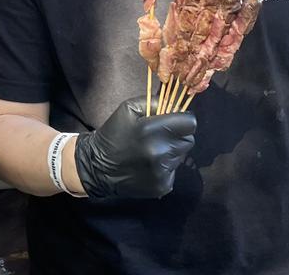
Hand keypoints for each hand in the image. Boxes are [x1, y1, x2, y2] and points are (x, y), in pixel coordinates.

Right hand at [73, 99, 195, 198]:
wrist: (98, 167)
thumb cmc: (114, 134)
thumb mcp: (128, 109)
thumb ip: (155, 102)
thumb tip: (178, 105)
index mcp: (151, 130)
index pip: (190, 123)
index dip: (183, 120)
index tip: (173, 122)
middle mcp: (159, 153)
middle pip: (188, 140)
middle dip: (177, 136)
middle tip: (160, 137)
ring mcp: (162, 172)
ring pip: (181, 156)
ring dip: (170, 152)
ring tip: (151, 152)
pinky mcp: (163, 186)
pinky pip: (174, 171)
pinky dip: (165, 167)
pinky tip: (149, 166)